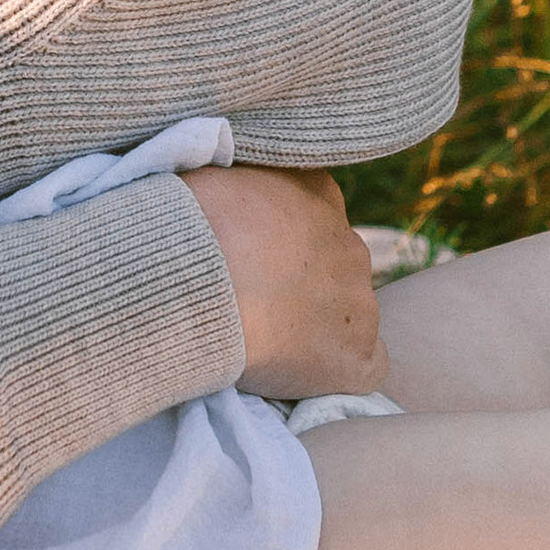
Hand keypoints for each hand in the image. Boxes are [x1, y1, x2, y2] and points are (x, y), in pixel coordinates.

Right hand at [186, 166, 388, 400]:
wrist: (193, 281)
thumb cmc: (187, 226)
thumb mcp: (216, 177)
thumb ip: (244, 187)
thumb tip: (234, 202)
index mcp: (319, 193)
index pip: (313, 221)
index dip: (279, 248)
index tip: (248, 263)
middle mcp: (351, 244)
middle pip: (333, 270)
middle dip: (298, 286)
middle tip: (250, 301)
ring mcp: (360, 302)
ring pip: (347, 318)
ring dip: (312, 328)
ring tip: (259, 338)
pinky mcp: (358, 356)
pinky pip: (361, 368)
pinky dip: (333, 373)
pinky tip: (293, 371)